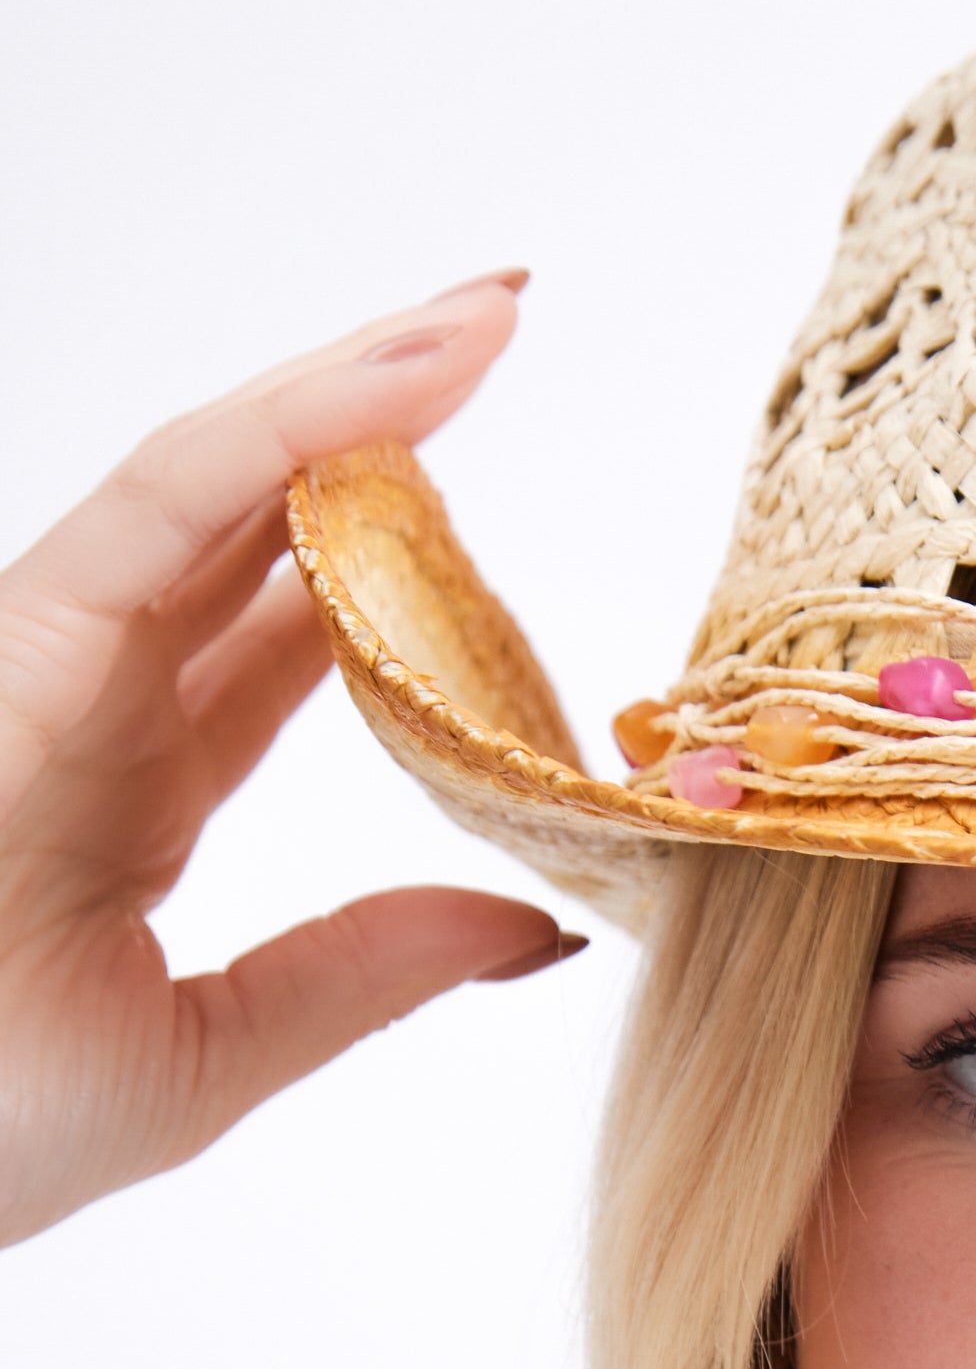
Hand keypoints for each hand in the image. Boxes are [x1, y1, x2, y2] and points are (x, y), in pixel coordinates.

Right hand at [0, 277, 581, 1250]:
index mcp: (132, 785)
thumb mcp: (213, 1053)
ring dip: (354, 387)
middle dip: (385, 421)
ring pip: (220, 475)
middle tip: (508, 324)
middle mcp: (94, 694)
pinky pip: (165, 493)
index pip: (290, 638)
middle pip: (259, 521)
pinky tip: (400, 385)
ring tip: (486, 315)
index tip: (519, 521)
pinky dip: (282, 429)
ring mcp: (52, 650)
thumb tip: (531, 928)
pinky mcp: (25, 631)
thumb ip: (362, 975)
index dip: (403, 566)